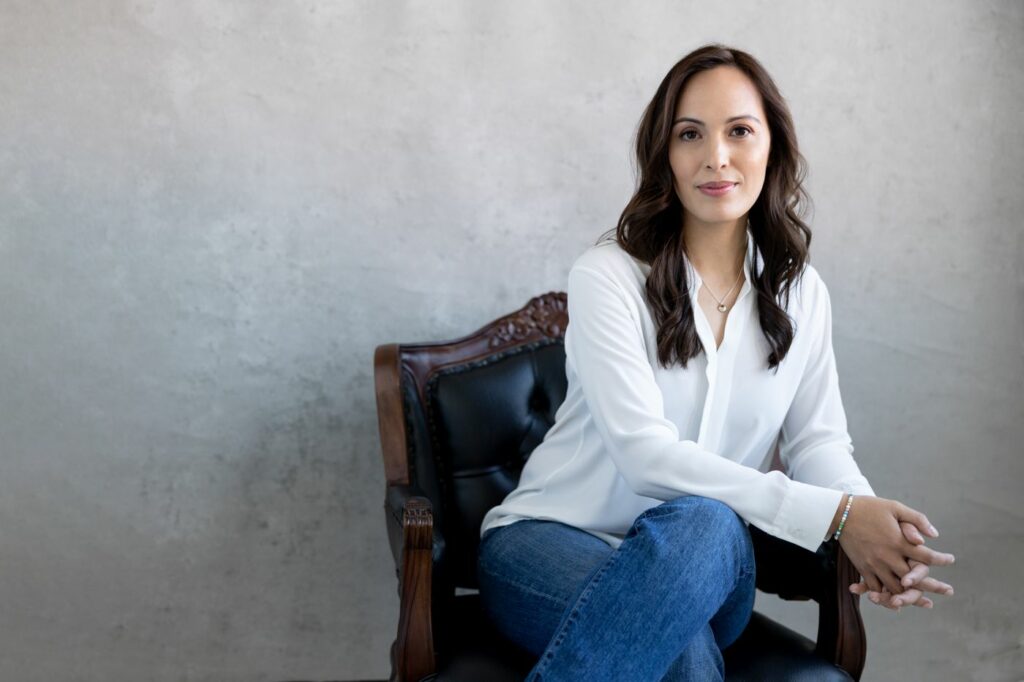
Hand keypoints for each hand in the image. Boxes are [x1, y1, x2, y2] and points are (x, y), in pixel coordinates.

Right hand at [837, 496, 954, 594]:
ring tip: (926, 601)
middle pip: (914, 578)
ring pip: (896, 588)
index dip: (941, 559)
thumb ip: (916, 519)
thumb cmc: (869, 508)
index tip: (951, 560)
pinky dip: (886, 597)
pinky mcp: (863, 568)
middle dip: (934, 586)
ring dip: (911, 596)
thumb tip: (934, 535)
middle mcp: (888, 556)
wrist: (839, 513)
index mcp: (898, 541)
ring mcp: (875, 564)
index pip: (926, 555)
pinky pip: (876, 588)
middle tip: (949, 591)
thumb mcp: (894, 507)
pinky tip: (896, 603)